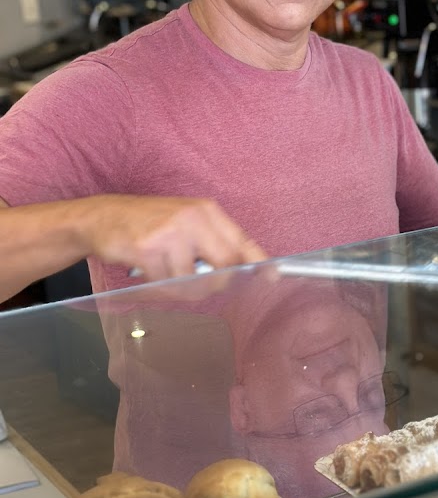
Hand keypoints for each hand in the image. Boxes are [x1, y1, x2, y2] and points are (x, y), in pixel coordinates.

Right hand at [84, 195, 266, 281]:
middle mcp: (192, 219)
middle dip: (215, 283)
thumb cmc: (150, 222)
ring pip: (191, 282)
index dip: (259, 263)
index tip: (273, 277)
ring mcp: (170, 234)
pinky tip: (146, 270)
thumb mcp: (187, 221)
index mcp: (207, 211)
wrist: (103, 216)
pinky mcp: (147, 250)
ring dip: (176, 285)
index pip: (242, 241)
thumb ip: (214, 243)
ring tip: (161, 269)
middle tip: (197, 282)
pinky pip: (164, 284)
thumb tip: (242, 270)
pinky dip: (157, 285)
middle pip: (224, 267)